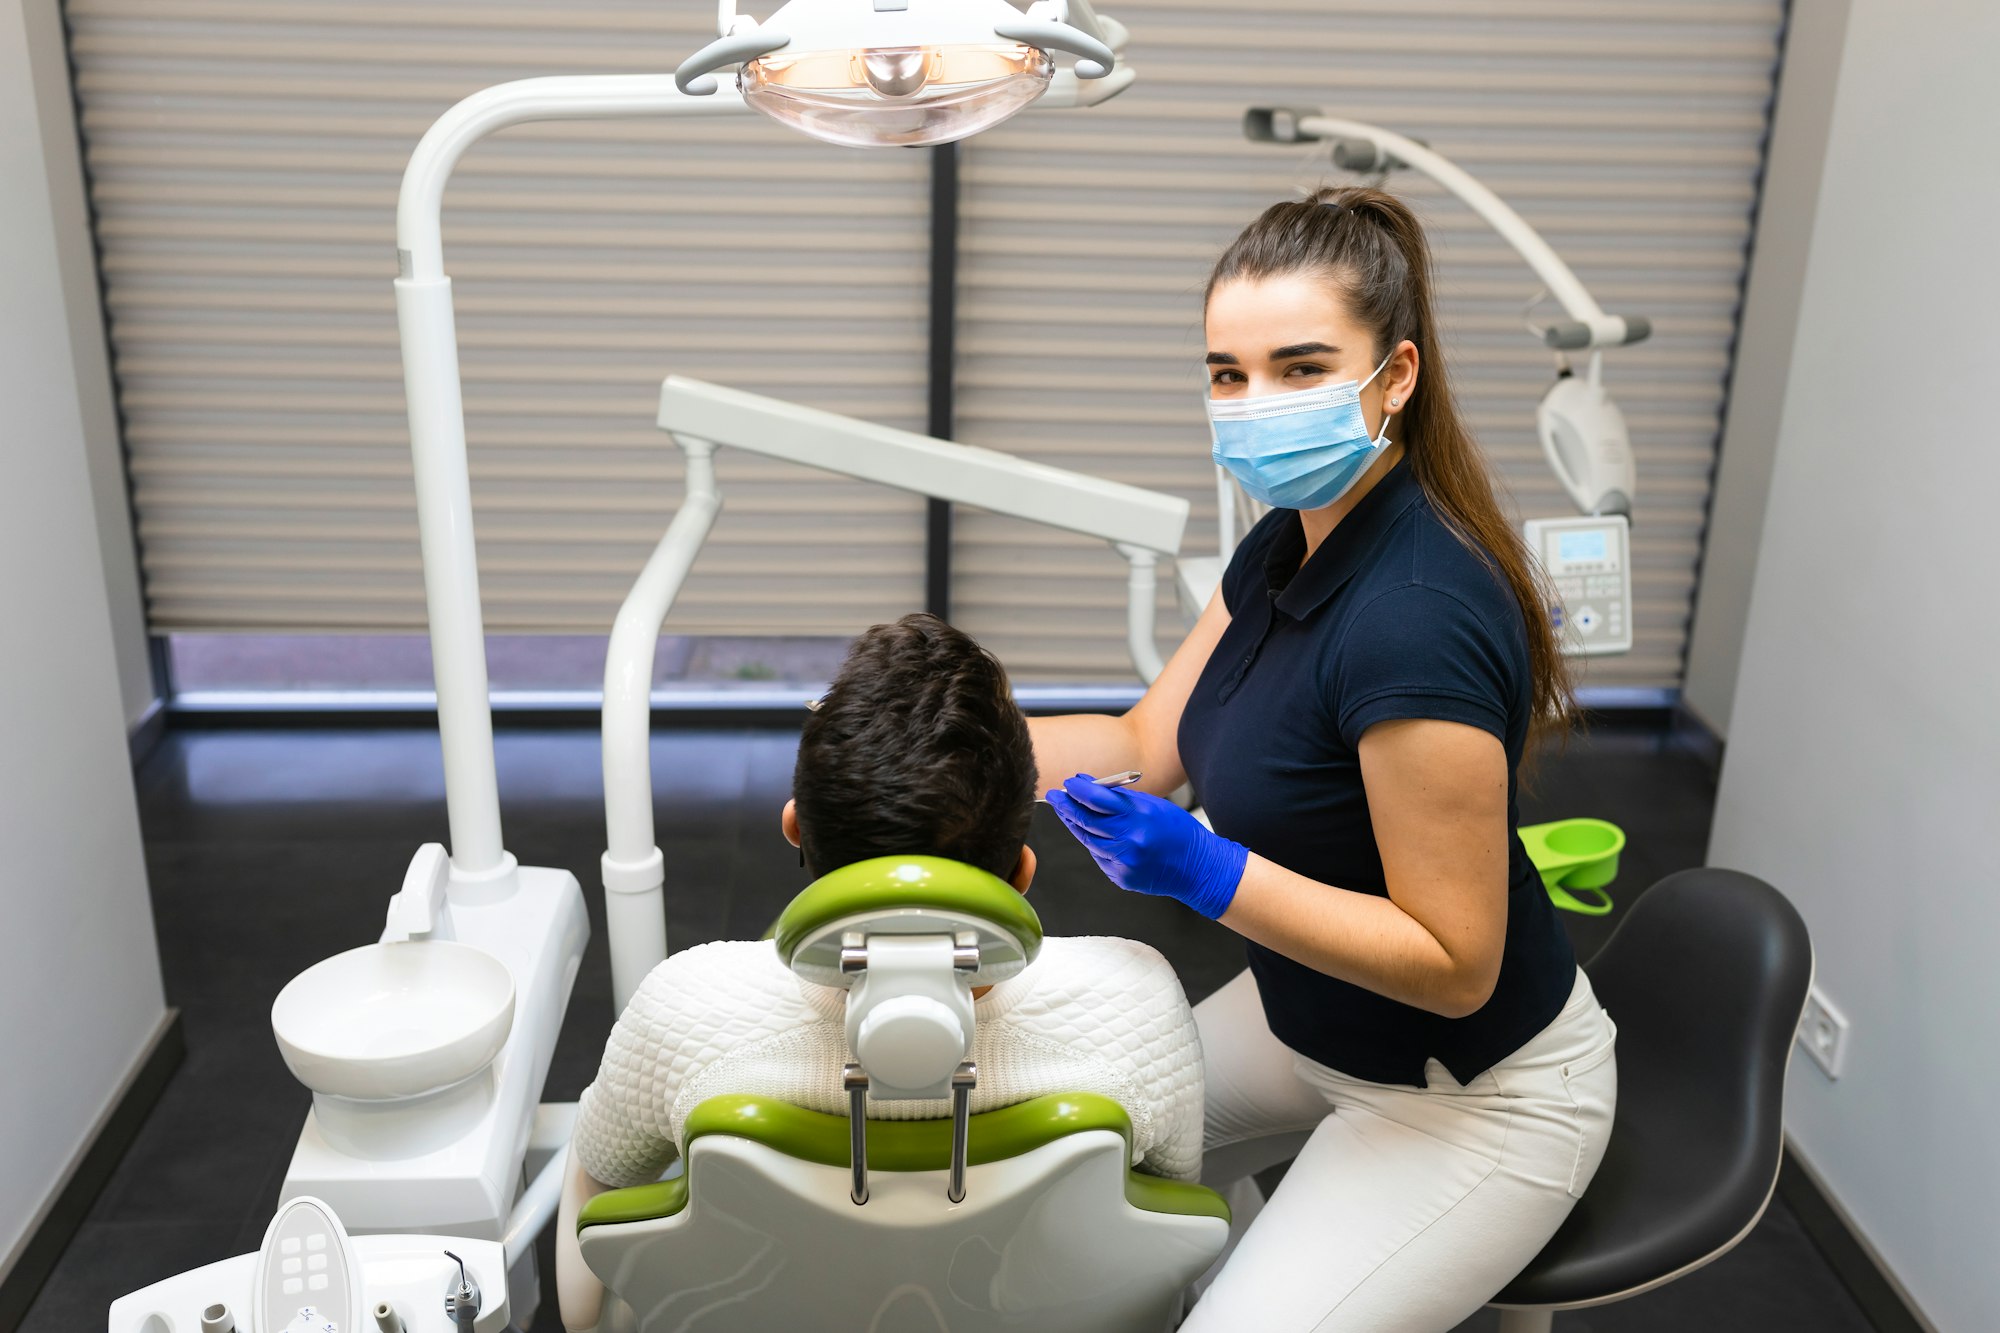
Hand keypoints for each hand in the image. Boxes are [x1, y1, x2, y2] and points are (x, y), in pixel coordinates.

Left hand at [1045, 775, 1247, 919]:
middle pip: (1086, 821)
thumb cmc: (1177, 831)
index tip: (1068, 783)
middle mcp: (1130, 841)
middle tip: (1055, 796)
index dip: (1079, 790)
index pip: (1098, 799)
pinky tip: (1094, 834)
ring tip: (1067, 811)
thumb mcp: (1153, 806)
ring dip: (1076, 824)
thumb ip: (1120, 798)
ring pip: (1088, 840)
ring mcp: (1124, 862)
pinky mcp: (1121, 877)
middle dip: (1067, 807)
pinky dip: (1094, 844)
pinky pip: (1099, 856)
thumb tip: (1088, 786)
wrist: (1198, 868)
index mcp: (1140, 817)